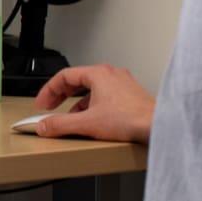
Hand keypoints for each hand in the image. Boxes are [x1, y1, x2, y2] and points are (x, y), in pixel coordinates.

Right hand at [33, 64, 154, 143]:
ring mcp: (123, 84)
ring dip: (77, 102)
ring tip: (70, 117)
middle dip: (61, 95)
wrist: (159, 126)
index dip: (49, 91)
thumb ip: (60, 124)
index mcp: (98, 74)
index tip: (42, 104)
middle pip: (78, 80)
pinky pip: (105, 96)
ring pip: (92, 89)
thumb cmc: (131, 120)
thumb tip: (43, 126)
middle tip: (51, 107)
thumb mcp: (87, 123)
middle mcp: (111, 74)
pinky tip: (93, 120)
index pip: (64, 76)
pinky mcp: (131, 96)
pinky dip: (93, 105)